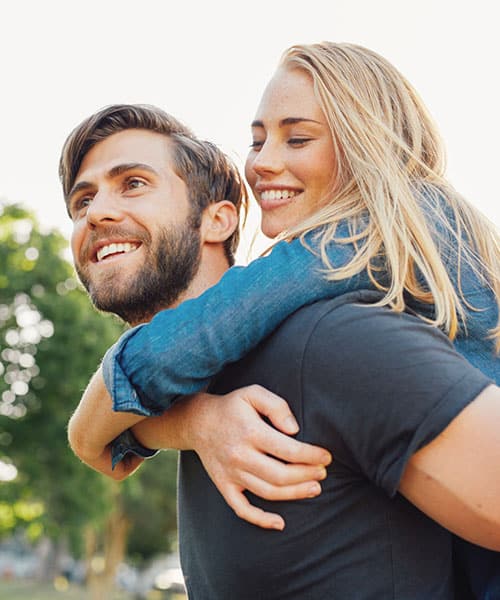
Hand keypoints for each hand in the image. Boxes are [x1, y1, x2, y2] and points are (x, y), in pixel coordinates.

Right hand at [183, 385, 331, 529]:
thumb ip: (277, 406)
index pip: (289, 450)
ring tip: (314, 488)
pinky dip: (261, 520)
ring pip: (268, 493)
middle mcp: (240, 456)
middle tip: (323, 473)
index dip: (312, 456)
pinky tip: (280, 523)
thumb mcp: (253, 394)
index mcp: (250, 432)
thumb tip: (295, 430)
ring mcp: (231, 474)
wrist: (198, 422)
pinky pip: (242, 509)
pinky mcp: (224, 486)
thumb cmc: (232, 406)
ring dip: (295, 494)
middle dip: (307, 476)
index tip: (326, 457)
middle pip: (281, 475)